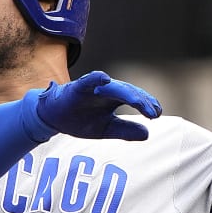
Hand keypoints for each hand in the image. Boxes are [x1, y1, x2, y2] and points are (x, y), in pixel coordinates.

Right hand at [26, 72, 161, 141]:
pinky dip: (96, 79)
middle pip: (128, 92)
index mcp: (114, 99)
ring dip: (127, 93)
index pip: (135, 99)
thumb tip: (147, 134)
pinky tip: (104, 79)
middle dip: (141, 101)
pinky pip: (88, 81)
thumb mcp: (106, 129)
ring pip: (113, 87)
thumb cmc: (81, 120)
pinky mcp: (78, 87)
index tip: (157, 115)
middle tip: (153, 112)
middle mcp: (107, 91)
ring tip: (139, 102)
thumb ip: (125, 130)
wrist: (54, 118)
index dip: (147, 106)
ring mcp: (93, 88)